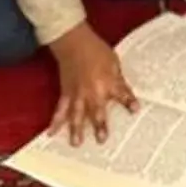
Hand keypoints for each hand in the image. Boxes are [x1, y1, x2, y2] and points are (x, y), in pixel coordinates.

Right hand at [47, 23, 133, 144]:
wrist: (75, 42)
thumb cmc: (96, 50)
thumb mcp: (114, 62)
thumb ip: (118, 79)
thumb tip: (123, 92)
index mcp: (108, 81)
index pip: (122, 94)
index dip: (129, 102)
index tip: (135, 111)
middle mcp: (93, 91)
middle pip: (97, 111)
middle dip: (100, 126)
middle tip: (101, 140)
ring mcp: (78, 94)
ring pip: (77, 115)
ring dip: (76, 130)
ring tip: (76, 144)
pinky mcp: (66, 93)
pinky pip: (60, 109)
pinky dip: (55, 122)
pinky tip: (51, 133)